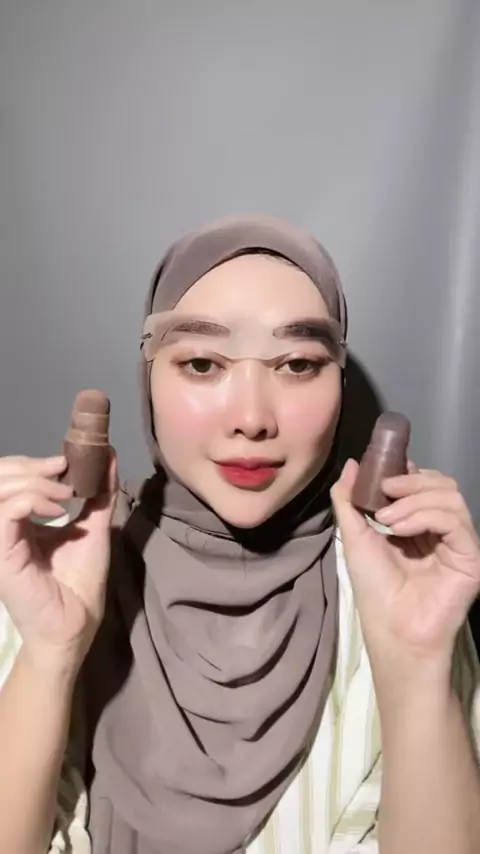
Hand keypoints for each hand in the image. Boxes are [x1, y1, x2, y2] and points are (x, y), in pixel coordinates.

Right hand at [0, 452, 117, 674]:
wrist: (76, 624)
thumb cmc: (80, 581)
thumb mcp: (92, 527)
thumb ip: (99, 493)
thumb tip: (108, 454)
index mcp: (18, 521)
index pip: (8, 478)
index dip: (31, 463)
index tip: (64, 461)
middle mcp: (3, 528)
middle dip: (30, 466)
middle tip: (62, 469)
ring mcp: (0, 541)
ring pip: (0, 491)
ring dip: (34, 482)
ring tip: (64, 493)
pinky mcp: (2, 555)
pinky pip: (4, 514)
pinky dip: (30, 501)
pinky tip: (56, 510)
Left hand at [331, 459, 479, 672]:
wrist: (392, 631)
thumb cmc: (374, 590)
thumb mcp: (354, 537)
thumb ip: (350, 500)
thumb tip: (351, 464)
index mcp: (418, 522)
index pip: (423, 481)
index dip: (404, 470)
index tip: (380, 472)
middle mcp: (442, 528)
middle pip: (440, 483)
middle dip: (409, 480)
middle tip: (383, 491)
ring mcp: (459, 542)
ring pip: (450, 495)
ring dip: (413, 499)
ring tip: (386, 519)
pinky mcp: (471, 556)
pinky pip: (455, 520)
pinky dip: (424, 516)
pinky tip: (400, 529)